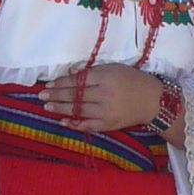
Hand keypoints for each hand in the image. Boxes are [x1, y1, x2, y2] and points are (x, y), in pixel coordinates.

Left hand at [37, 66, 166, 132]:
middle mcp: (105, 95)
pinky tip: (63, 121)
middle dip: (56, 95)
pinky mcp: (109, 125)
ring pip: (79, 110)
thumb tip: (70, 73)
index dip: (61, 83)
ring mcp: (106, 112)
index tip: (49, 84)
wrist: (152, 101)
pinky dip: (75, 124)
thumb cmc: (132, 80)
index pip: (78, 81)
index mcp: (106, 77)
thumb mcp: (114, 69)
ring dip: (61, 109)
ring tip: (47, 107)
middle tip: (41, 96)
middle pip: (75, 96)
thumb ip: (91, 72)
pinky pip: (88, 125)